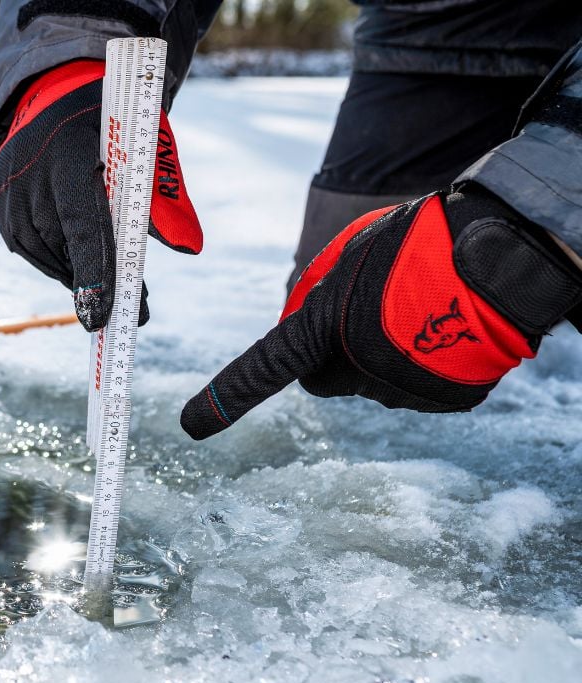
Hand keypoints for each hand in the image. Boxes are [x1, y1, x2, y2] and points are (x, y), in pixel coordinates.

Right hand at [0, 59, 202, 331]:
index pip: (83, 228)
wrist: (57, 93)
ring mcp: (7, 191)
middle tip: (128, 308)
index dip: (94, 275)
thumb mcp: (147, 150)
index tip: (104, 318)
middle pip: (64, 249)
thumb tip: (191, 247)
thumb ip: (166, 202)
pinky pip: (29, 249)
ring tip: (102, 273)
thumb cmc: (113, 125)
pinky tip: (74, 251)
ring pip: (46, 256)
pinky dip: (55, 258)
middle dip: (97, 283)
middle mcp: (30, 174)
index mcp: (70, 154)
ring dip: (76, 271)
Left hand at [180, 184, 581, 438]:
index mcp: (324, 326)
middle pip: (323, 378)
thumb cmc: (424, 240)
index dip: (225, 398)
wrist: (508, 252)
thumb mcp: (351, 254)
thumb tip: (303, 319)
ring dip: (387, 355)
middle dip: (333, 357)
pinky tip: (446, 329)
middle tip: (371, 311)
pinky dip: (425, 367)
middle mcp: (354, 369)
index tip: (191, 426)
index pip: (262, 368)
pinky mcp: (440, 402)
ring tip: (424, 309)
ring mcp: (397, 391)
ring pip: (374, 381)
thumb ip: (317, 292)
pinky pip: (416, 387)